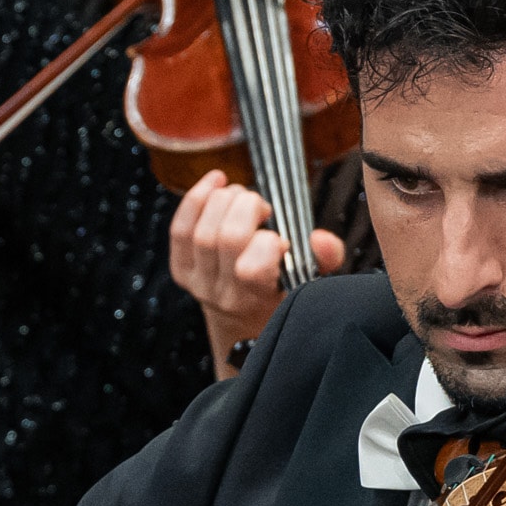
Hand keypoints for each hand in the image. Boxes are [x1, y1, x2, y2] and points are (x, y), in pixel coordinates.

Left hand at [168, 169, 342, 370]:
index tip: (281, 239)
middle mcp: (225, 296)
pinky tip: (215, 183)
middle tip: (261, 207)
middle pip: (226, 238)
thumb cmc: (281, 294)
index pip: (252, 269)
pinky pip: (180, 229)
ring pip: (202, 230)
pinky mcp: (181, 270)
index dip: (268, 242)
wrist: (244, 322)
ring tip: (241, 197)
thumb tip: (320, 238)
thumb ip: (326, 258)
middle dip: (246, 207)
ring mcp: (199, 284)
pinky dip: (196, 199)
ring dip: (224, 200)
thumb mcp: (311, 280)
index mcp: (260, 300)